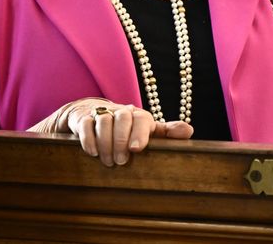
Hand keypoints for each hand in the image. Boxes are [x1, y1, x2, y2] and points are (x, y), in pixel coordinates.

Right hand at [33, 98, 193, 166]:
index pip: (142, 119)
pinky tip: (92, 153)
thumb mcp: (146, 131)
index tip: (136, 149)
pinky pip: (86, 125)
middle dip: (121, 140)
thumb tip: (189, 131)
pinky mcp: (83, 118)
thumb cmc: (126, 129)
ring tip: (108, 162)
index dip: (140, 133)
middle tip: (121, 162)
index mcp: (139, 116)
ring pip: (104, 122)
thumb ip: (166, 133)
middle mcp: (120, 112)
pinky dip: (88, 139)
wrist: (91, 114)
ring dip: (105, 143)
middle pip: (122, 119)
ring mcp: (101, 113)